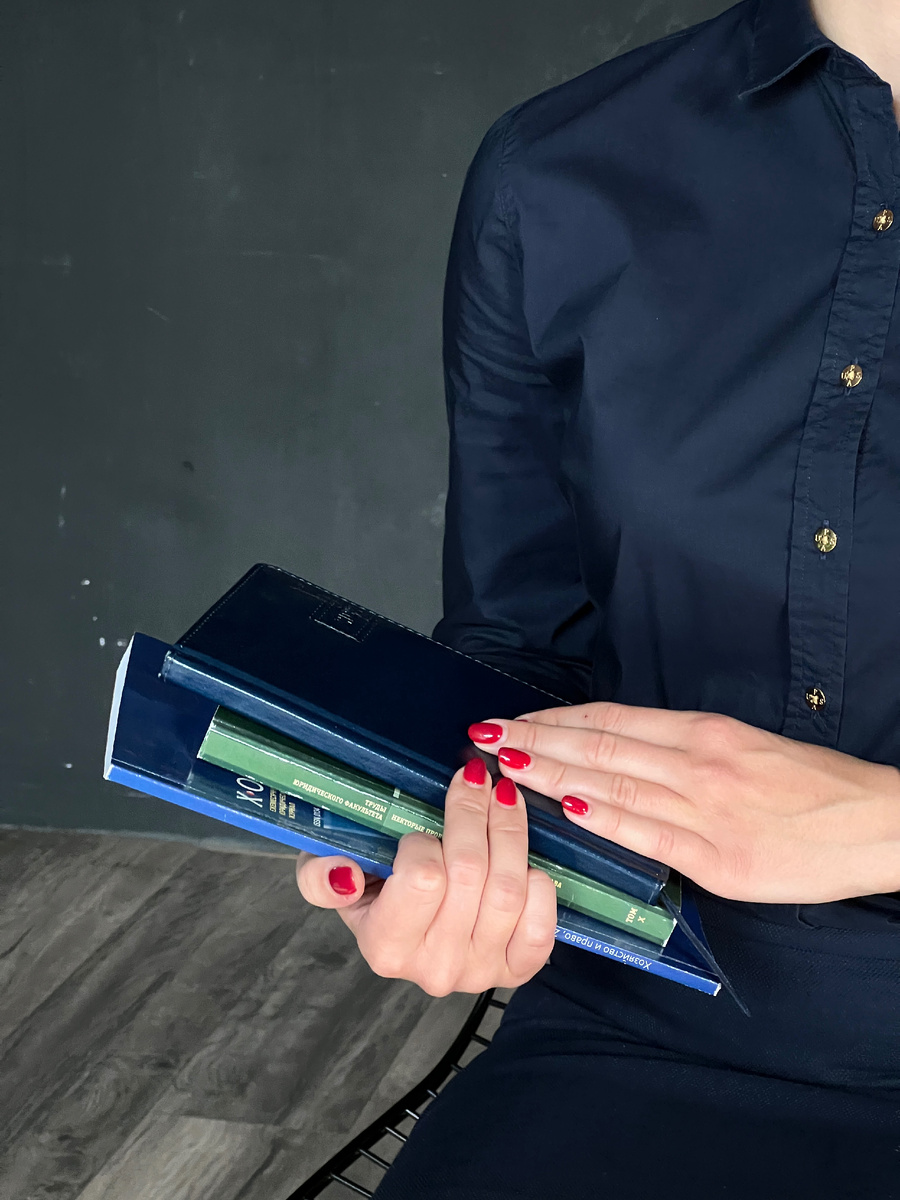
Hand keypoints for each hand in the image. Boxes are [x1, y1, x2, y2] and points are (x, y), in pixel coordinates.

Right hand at [295, 762, 556, 995]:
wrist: (410, 932)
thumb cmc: (373, 890)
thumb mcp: (329, 876)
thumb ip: (320, 876)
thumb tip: (345, 874)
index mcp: (386, 946)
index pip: (423, 878)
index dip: (425, 841)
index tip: (420, 827)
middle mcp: (434, 968)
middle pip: (471, 874)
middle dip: (476, 812)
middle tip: (477, 776)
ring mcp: (479, 972)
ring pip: (508, 890)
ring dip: (510, 832)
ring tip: (503, 796)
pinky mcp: (516, 969)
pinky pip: (542, 924)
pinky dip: (538, 884)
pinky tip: (523, 860)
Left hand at [468, 704, 899, 903]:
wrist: (872, 821)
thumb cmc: (807, 784)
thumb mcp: (741, 747)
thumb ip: (680, 750)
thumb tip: (616, 755)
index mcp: (702, 731)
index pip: (610, 719)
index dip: (554, 718)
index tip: (511, 718)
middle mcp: (696, 760)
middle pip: (600, 744)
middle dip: (535, 738)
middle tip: (484, 735)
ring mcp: (705, 807)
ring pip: (613, 782)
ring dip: (552, 770)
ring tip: (505, 763)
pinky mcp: (718, 856)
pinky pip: (648, 832)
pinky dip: (603, 818)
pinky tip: (565, 805)